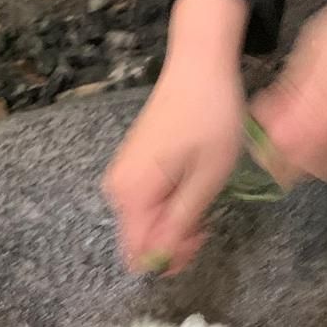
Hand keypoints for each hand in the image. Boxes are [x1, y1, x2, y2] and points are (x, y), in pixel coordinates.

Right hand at [104, 0, 248, 272]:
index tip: (201, 236)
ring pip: (146, 222)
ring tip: (203, 195)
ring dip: (175, 221)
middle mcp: (117, 188)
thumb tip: (163, 260)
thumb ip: (181, 222)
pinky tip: (192, 184)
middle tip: (208, 219)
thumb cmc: (210, 118)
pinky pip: (147, 202)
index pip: (137, 254)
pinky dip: (170, 203)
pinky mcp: (131, 166)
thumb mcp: (206, 178)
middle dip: (175, 239)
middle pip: (139, 239)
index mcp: (131, 194)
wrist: (198, 66)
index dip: (171, 257)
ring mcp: (122, 176)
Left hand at [252, 0, 326, 186]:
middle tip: (284, 116)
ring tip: (313, 114)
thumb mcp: (320, 45)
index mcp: (325, 123)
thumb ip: (293, 89)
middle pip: (305, 169)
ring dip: (315, 150)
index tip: (261, 119)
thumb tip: (270, 118)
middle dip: (288, 149)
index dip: (263, 143)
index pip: (281, 157)